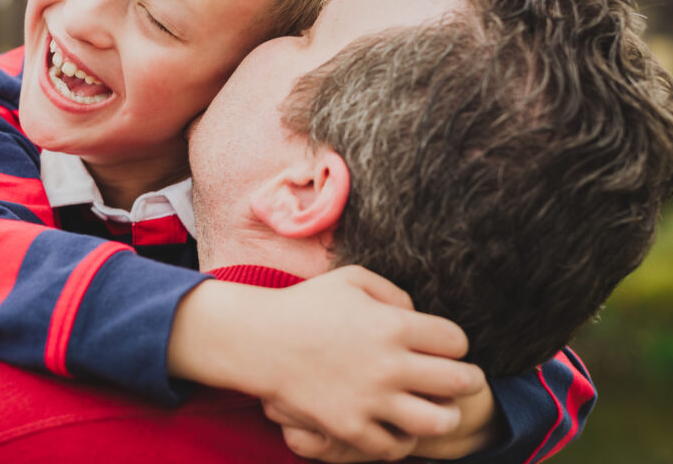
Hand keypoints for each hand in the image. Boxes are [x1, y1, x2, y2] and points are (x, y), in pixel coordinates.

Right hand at [168, 265, 485, 461]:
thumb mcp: (350, 279)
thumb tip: (418, 315)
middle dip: (469, 381)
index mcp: (392, 325)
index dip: (455, 344)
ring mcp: (369, 399)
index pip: (455, 341)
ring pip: (436, 422)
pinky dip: (403, 440)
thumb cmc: (304, 305)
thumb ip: (393, 292)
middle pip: (458, 381)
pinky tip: (398, 427)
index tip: (445, 348)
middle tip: (465, 381)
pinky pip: (394, 447)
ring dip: (445, 416)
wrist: (258, 340)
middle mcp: (388, 364)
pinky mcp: (348, 427)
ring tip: (439, 410)